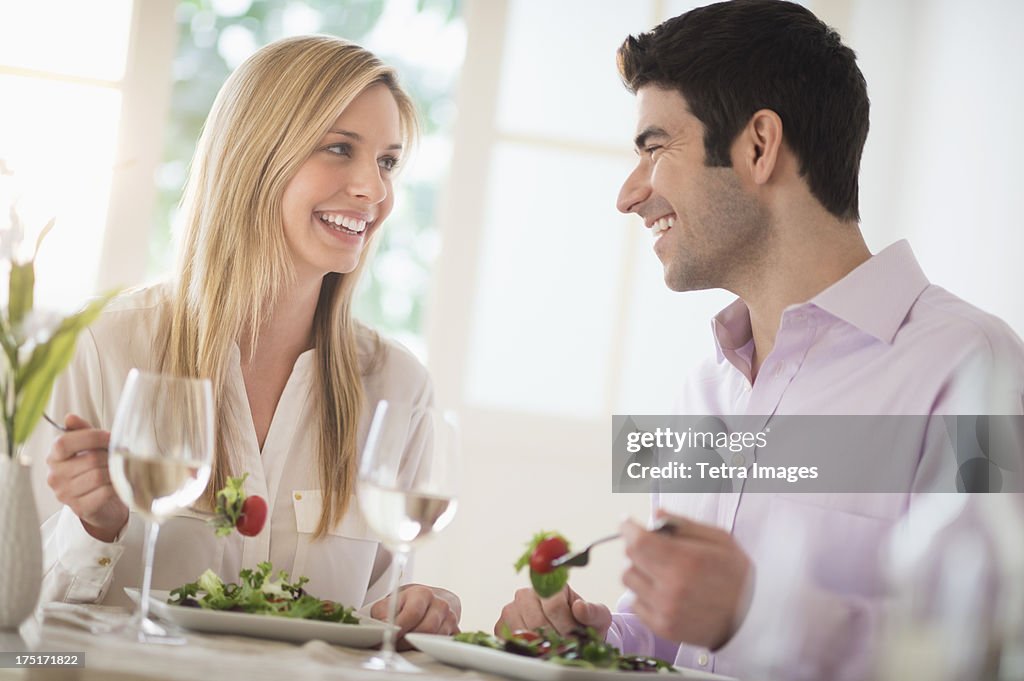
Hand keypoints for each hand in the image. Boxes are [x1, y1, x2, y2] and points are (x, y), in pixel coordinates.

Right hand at [45, 414, 127, 542]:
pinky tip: (120, 483)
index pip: (64, 443)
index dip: (92, 437)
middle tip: (122, 456)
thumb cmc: (94, 470)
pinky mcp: (80, 508)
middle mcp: (55, 476)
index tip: (110, 437)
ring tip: (121, 469)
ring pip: (98, 476)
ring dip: (116, 471)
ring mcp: (65, 494)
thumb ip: (83, 432)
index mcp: (54, 458)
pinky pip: (104, 492)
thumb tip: (70, 417)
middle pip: (90, 459)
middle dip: (111, 456)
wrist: (101, 503)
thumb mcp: (89, 447)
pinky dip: (117, 486)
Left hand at [371, 584, 459, 647]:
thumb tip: (383, 625)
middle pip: (426, 629)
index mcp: (423, 593)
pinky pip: (444, 644)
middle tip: (394, 646)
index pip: (413, 613)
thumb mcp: (391, 601)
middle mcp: (440, 604)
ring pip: (434, 638)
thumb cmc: (409, 601)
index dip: (400, 627)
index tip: (389, 636)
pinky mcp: (454, 631)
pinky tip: (419, 647)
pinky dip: (430, 649)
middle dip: (407, 641)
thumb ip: (382, 612)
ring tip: (404, 646)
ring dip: (417, 646)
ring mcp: (450, 618)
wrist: (430, 600)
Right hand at [495, 584, 610, 637]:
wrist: (571, 632)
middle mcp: (526, 593)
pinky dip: (524, 647)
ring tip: (554, 646)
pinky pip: (509, 639)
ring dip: (540, 644)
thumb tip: (579, 607)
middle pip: (537, 621)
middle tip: (566, 645)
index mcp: (550, 585)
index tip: (575, 636)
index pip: (553, 605)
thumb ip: (593, 611)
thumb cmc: (584, 622)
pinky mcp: (502, 625)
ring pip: (522, 630)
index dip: (566, 625)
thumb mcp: (598, 617)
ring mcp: (511, 608)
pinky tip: (538, 648)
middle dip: (555, 638)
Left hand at [622, 511, 752, 649]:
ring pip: (629, 580)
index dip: (628, 528)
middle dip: (638, 547)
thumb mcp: (720, 541)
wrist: (751, 621)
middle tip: (656, 548)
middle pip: (629, 558)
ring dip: (640, 571)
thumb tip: (655, 514)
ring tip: (663, 573)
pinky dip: (644, 594)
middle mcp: (672, 588)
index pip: (638, 541)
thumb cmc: (737, 576)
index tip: (628, 523)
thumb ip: (684, 524)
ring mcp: (665, 611)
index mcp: (687, 562)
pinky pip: (635, 603)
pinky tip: (664, 593)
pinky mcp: (662, 628)